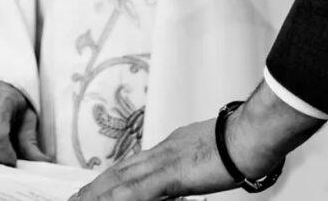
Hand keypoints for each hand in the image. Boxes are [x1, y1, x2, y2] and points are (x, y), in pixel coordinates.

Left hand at [68, 83, 322, 199]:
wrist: (253, 134)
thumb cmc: (242, 143)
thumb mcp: (210, 156)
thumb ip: (194, 166)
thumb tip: (189, 176)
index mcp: (168, 148)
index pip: (131, 166)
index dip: (110, 178)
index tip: (95, 187)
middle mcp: (160, 152)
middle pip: (118, 173)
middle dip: (94, 188)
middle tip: (74, 198)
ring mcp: (164, 162)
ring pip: (120, 181)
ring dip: (97, 194)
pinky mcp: (172, 173)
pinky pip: (140, 190)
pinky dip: (120, 197)